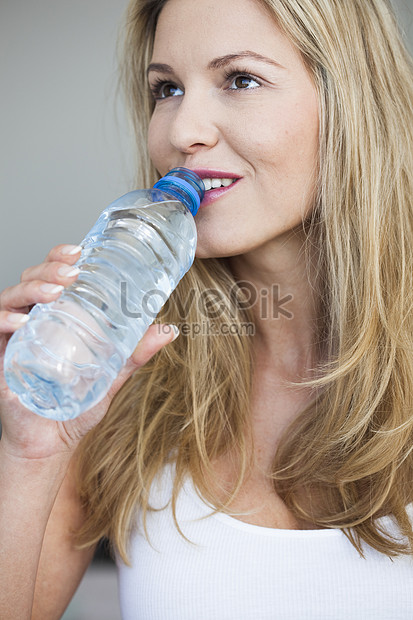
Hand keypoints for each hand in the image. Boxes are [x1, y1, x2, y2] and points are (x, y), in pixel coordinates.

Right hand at [0, 244, 177, 460]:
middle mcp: (34, 320)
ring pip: (13, 296)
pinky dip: (5, 319)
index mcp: (58, 317)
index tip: (80, 250)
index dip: (62, 258)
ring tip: (54, 291)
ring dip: (32, 288)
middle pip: (34, 279)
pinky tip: (22, 322)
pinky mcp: (1, 354)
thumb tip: (168, 331)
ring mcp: (15, 336)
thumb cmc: (75, 405)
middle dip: (50, 267)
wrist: (51, 441)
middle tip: (73, 270)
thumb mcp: (111, 374)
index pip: (55, 277)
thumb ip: (134, 352)